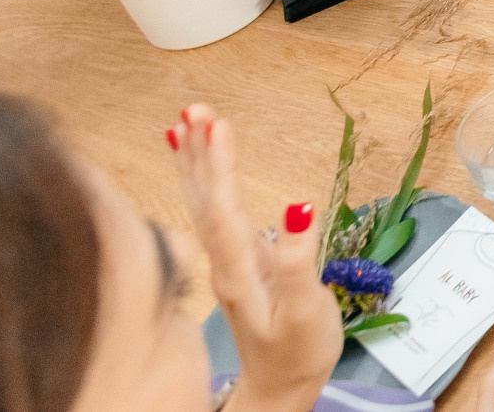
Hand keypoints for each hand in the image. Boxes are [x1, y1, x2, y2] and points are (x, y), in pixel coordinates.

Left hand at [171, 105, 341, 411]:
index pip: (223, 206)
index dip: (220, 164)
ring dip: (197, 164)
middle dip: (200, 153)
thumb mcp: (307, 308)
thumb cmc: (297, 351)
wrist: (280, 387)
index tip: (217, 124)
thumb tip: (297, 206)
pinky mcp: (237, 264)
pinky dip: (205, 187)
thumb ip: (299, 259)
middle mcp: (225, 262)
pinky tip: (205, 173)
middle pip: (205, 199)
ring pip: (204, 205)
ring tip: (187, 127)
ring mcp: (227, 262)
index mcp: (238, 269)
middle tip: (195, 109)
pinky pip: (213, 215)